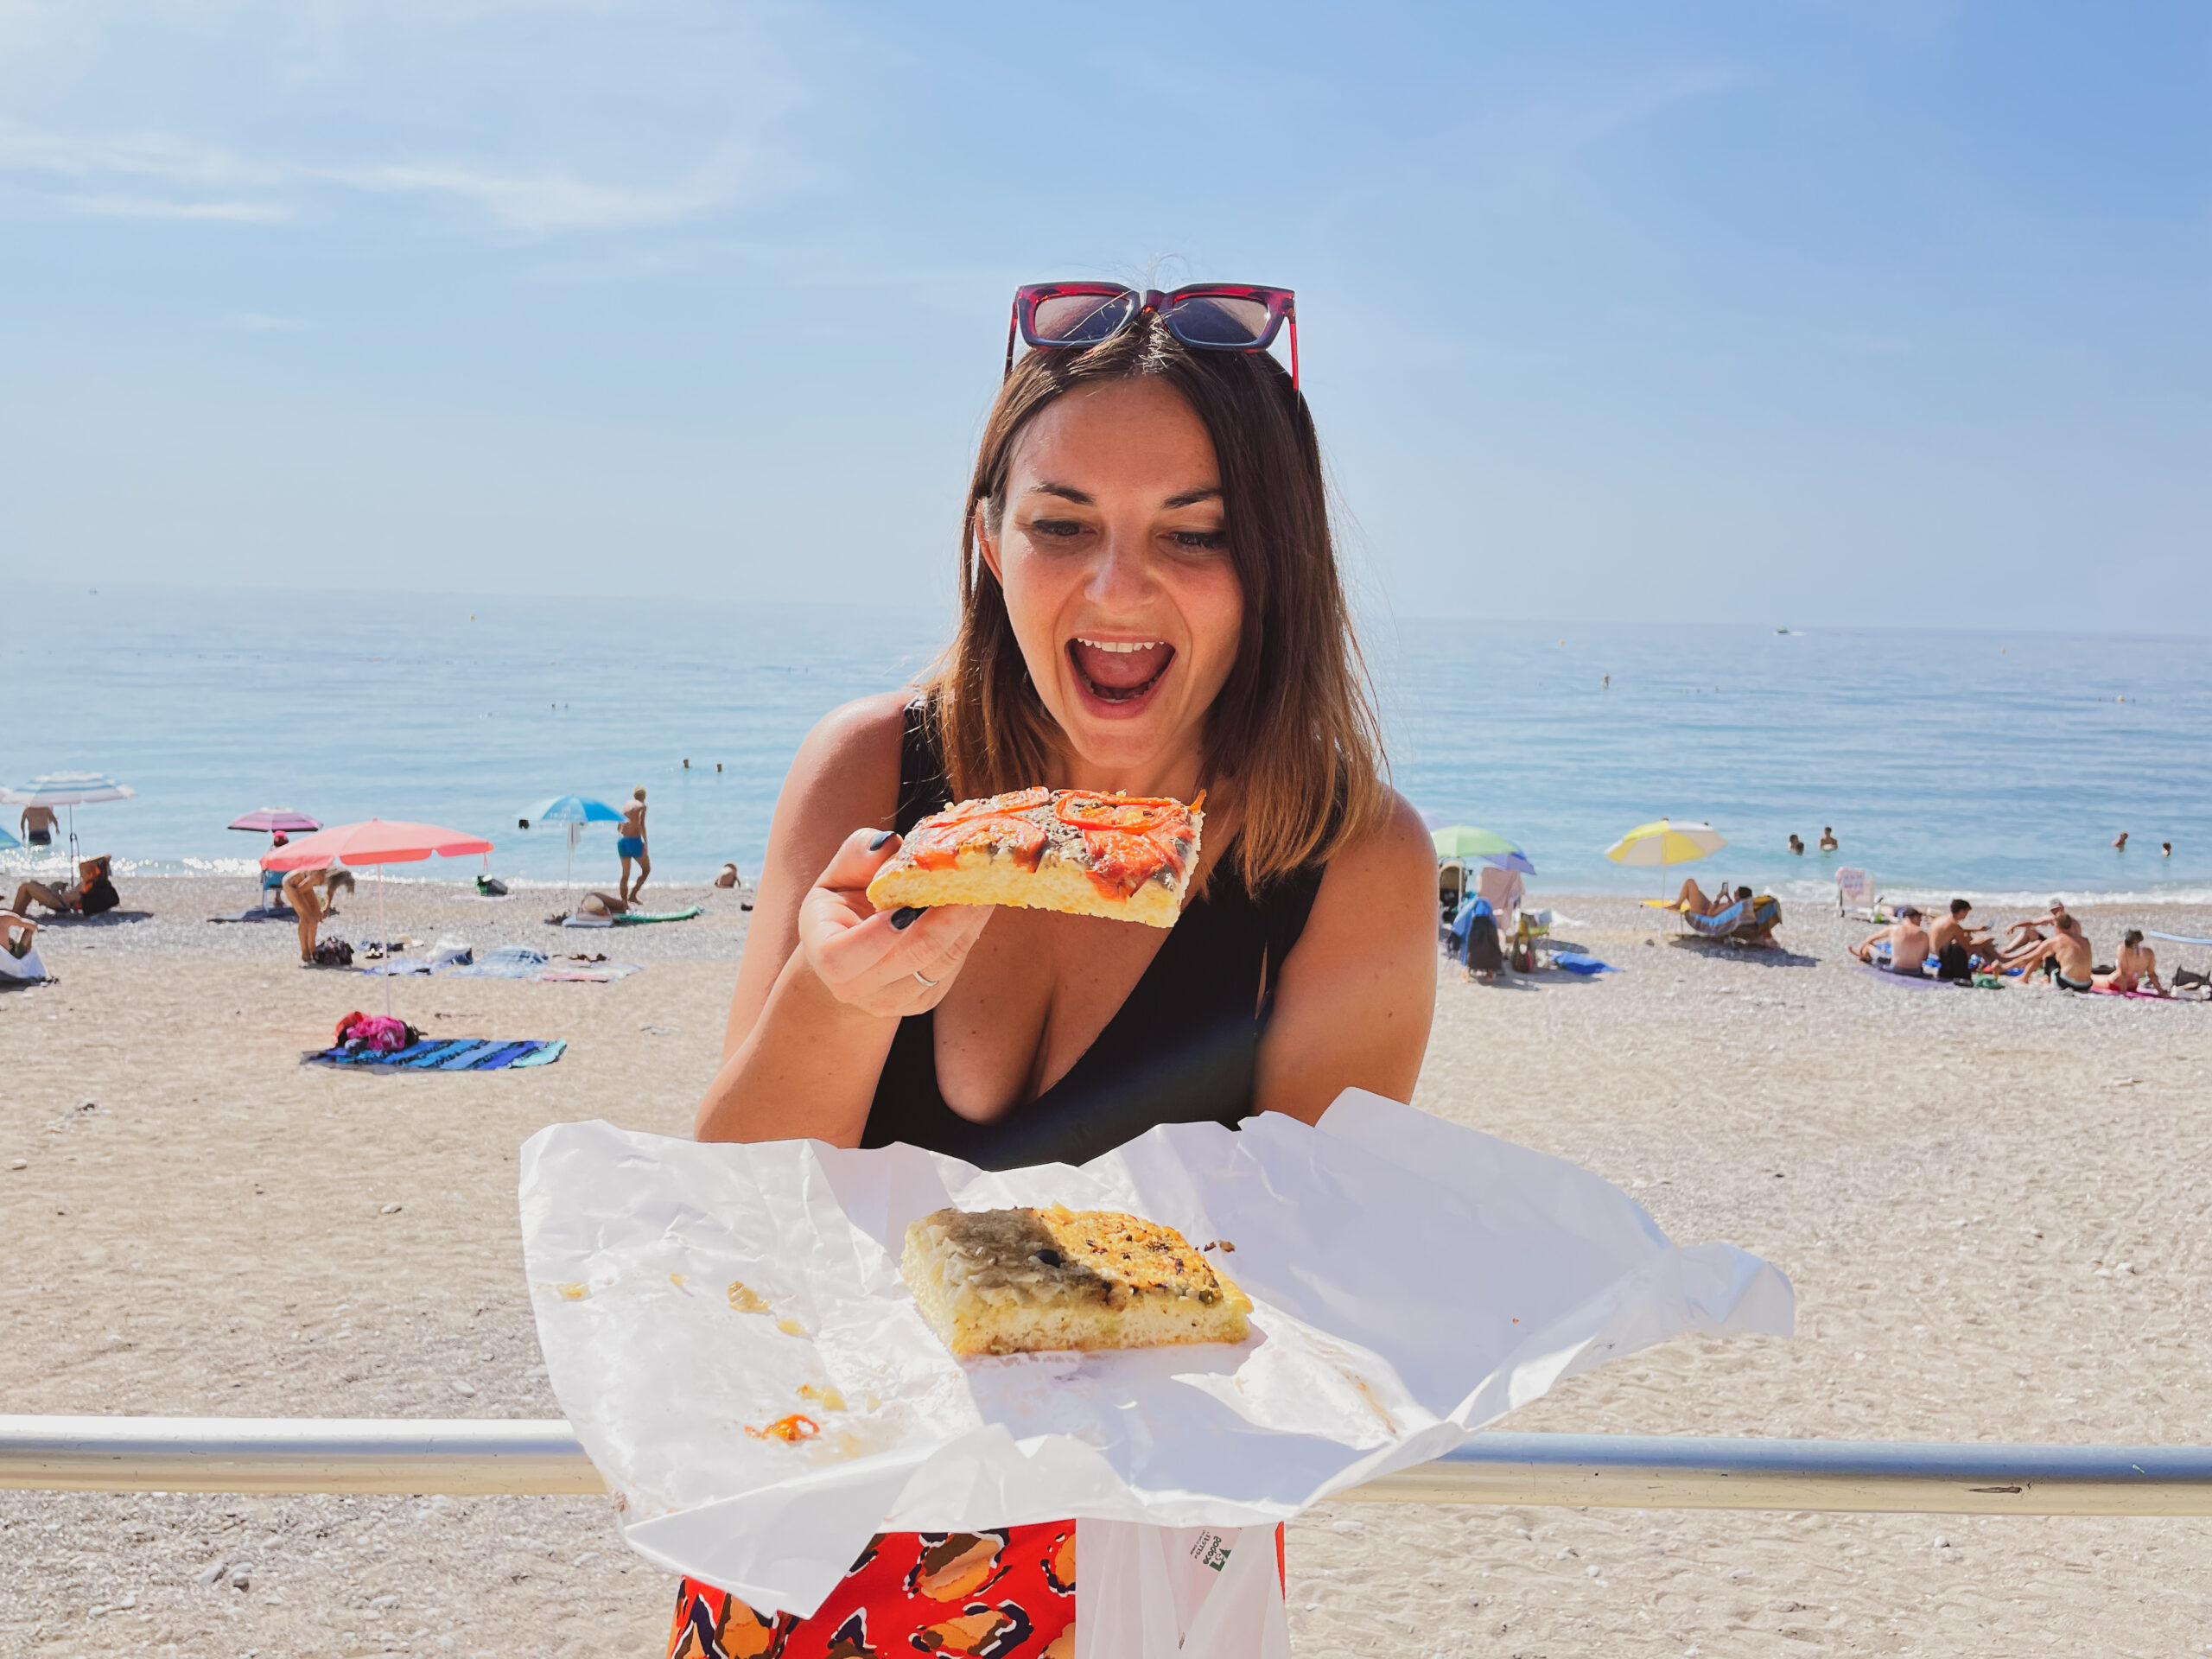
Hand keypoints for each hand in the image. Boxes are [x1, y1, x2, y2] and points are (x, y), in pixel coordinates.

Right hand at [797, 828, 992, 1017]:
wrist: (853, 953)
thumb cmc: (843, 905)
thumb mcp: (838, 874)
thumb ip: (857, 855)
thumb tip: (889, 843)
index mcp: (824, 957)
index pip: (842, 959)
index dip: (877, 936)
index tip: (907, 906)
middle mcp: (856, 988)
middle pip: (910, 957)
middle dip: (946, 916)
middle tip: (971, 876)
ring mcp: (894, 1000)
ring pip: (940, 962)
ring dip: (967, 920)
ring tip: (984, 882)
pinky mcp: (926, 998)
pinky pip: (954, 965)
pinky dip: (970, 930)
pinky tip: (979, 900)